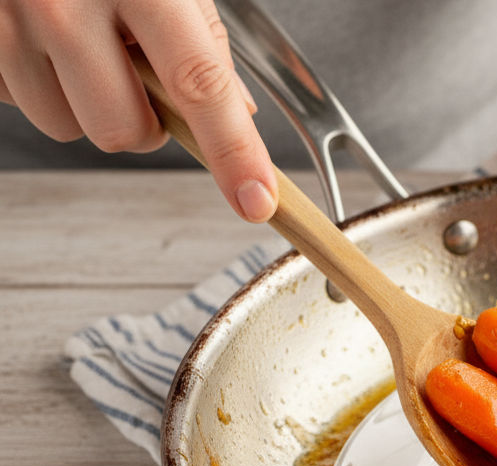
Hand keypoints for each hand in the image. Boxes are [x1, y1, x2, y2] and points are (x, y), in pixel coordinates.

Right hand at [0, 0, 275, 221]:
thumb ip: (202, 37)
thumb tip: (238, 115)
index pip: (200, 86)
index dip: (234, 153)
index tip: (257, 200)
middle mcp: (63, 5)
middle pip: (123, 131)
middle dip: (144, 123)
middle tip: (141, 75)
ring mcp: (8, 23)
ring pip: (67, 126)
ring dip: (86, 102)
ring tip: (84, 41)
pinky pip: (20, 101)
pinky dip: (40, 82)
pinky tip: (44, 37)